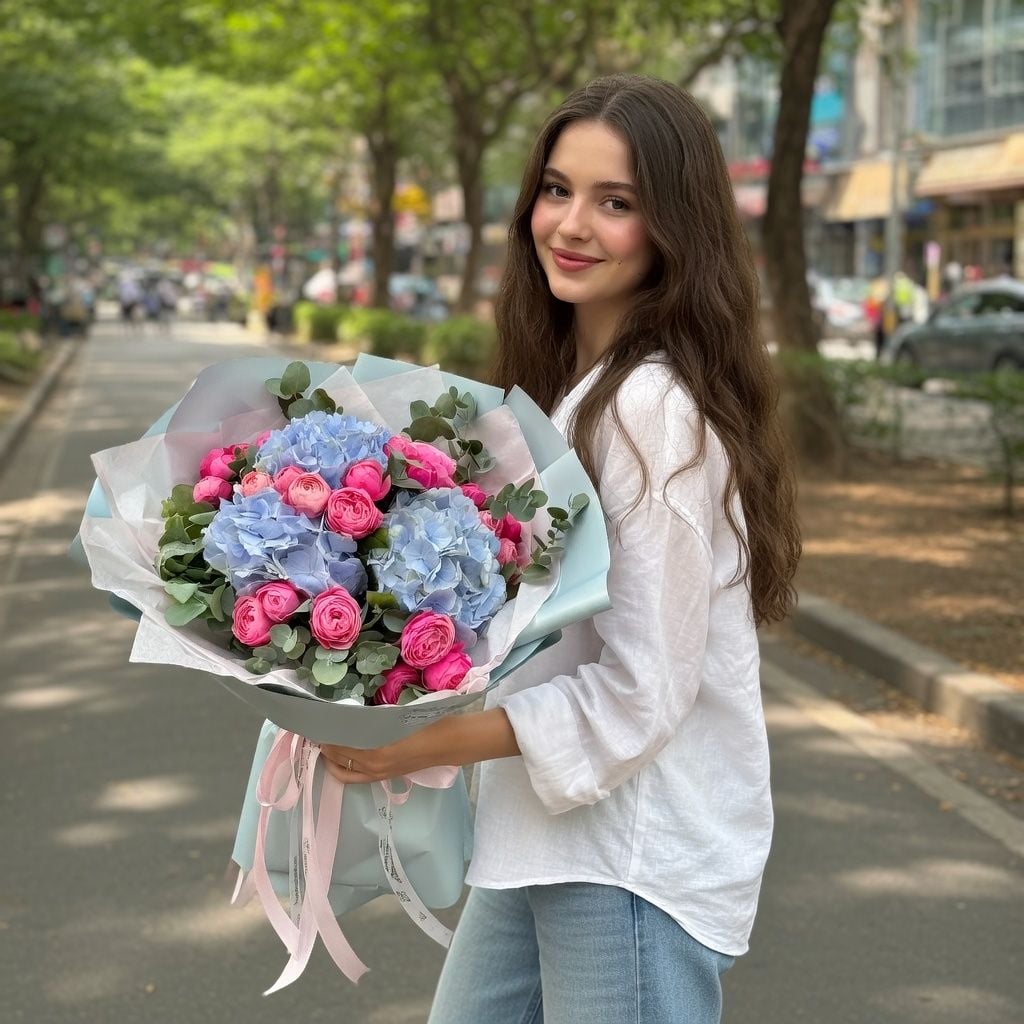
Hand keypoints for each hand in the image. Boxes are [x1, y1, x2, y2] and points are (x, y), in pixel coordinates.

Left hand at [316, 709, 519, 784]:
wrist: (450, 743)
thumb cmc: (427, 722)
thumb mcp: (396, 715)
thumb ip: (370, 718)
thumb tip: (343, 714)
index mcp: (375, 750)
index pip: (337, 743)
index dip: (322, 733)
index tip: (311, 720)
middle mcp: (373, 766)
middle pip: (336, 757)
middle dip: (322, 744)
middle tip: (312, 729)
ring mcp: (379, 774)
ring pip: (343, 770)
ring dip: (330, 757)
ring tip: (322, 742)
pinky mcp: (384, 776)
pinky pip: (354, 776)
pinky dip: (343, 766)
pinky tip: (341, 754)